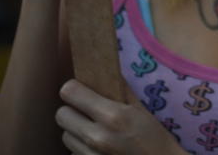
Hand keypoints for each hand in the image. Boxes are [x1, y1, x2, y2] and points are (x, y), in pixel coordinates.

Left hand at [56, 79, 183, 153]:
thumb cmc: (156, 140)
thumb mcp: (142, 111)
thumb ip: (122, 91)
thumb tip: (107, 71)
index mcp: (112, 116)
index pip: (69, 92)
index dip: (75, 89)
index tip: (82, 90)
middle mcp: (96, 137)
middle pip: (61, 114)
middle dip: (73, 110)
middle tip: (87, 111)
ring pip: (65, 136)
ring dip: (76, 132)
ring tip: (95, 131)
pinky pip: (73, 153)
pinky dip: (81, 150)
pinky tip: (99, 148)